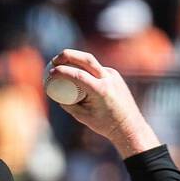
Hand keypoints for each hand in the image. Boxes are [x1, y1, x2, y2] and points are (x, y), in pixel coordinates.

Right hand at [44, 49, 161, 156]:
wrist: (128, 125)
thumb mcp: (84, 117)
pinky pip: (97, 69)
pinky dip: (85, 69)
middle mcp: (108, 79)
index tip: (50, 72)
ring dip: (76, 60)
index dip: (62, 71)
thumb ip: (70, 106)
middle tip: (55, 59)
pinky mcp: (114, 74)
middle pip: (86, 59)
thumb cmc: (105, 125)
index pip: (78, 74)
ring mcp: (113, 75)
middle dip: (68, 55)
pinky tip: (77, 73)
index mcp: (101, 90)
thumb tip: (57, 96)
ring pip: (91, 62)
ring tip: (62, 63)